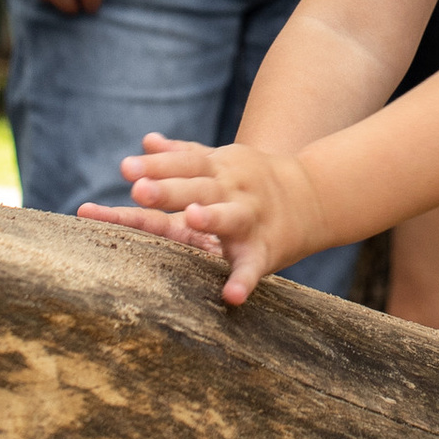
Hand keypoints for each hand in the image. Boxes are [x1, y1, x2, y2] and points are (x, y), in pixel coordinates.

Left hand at [79, 135, 327, 305]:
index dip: (156, 165)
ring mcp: (251, 218)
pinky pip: (252, 267)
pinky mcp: (264, 250)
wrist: (313, 197)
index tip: (125, 168)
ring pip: (230, 217)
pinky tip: (231, 297)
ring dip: (213, 218)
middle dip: (170, 189)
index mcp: (218, 168)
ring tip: (192, 218)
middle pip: (199, 187)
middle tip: (139, 189)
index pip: (184, 163)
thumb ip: (182, 155)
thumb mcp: (221, 162)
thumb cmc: (251, 181)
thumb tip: (147, 141)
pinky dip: (243, 280)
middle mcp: (233, 190)